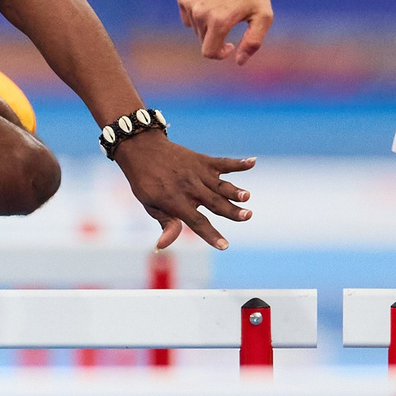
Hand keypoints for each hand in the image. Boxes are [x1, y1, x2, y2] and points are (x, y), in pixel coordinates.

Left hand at [113, 132, 255, 250]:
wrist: (142, 149)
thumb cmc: (146, 182)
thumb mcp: (150, 205)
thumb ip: (166, 223)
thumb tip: (162, 246)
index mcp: (176, 201)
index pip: (196, 222)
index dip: (210, 235)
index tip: (224, 246)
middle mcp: (190, 188)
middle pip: (214, 202)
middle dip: (231, 210)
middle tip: (247, 216)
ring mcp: (198, 173)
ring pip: (220, 185)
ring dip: (235, 190)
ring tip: (247, 196)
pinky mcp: (203, 161)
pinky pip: (223, 163)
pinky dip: (238, 163)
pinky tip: (253, 162)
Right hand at [176, 0, 273, 63]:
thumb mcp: (263, 18)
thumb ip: (253, 43)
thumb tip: (238, 61)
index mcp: (219, 22)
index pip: (209, 52)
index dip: (220, 54)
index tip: (229, 45)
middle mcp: (200, 13)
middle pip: (202, 40)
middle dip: (216, 37)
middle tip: (229, 21)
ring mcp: (189, 3)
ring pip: (194, 27)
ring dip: (206, 24)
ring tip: (221, 8)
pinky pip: (186, 14)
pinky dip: (196, 12)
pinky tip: (210, 1)